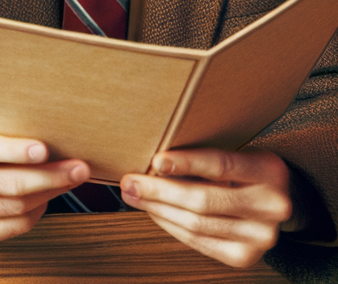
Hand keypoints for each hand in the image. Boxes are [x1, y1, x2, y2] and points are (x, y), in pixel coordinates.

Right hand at [0, 121, 89, 246]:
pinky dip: (36, 213)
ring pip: (13, 207)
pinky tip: (47, 199)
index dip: (14, 150)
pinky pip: (13, 227)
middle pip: (4, 183)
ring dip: (48, 194)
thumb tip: (55, 141)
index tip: (44, 149)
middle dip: (47, 176)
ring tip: (69, 181)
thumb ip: (6, 134)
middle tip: (78, 168)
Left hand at [121, 148, 292, 267]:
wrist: (279, 202)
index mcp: (268, 171)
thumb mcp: (236, 152)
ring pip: (196, 224)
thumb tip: (153, 161)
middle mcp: (271, 207)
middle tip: (130, 182)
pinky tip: (155, 212)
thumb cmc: (245, 171)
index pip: (220, 165)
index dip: (185, 163)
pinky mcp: (245, 257)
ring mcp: (260, 237)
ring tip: (135, 196)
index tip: (155, 161)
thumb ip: (203, 156)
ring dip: (158, 209)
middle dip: (158, 191)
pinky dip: (171, 226)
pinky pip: (198, 242)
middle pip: (203, 200)